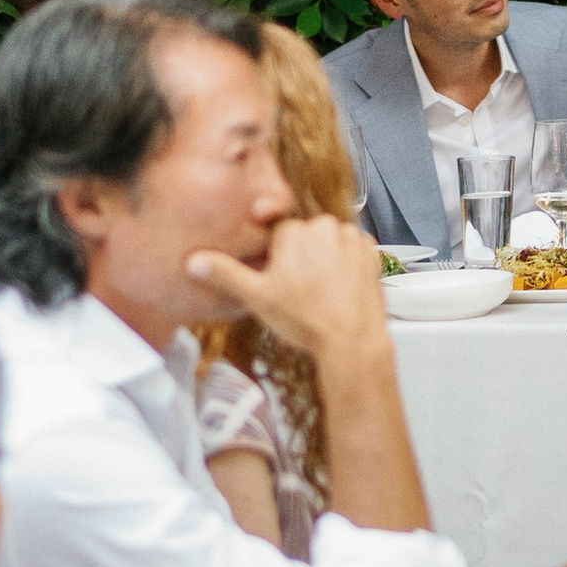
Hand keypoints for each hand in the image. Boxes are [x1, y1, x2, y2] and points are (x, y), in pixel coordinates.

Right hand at [187, 214, 390, 365]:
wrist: (351, 339)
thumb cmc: (306, 320)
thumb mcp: (257, 297)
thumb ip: (226, 273)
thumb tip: (194, 262)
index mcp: (295, 232)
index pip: (279, 234)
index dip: (278, 259)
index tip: (282, 279)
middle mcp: (325, 227)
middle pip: (306, 236)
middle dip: (303, 257)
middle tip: (301, 289)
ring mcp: (352, 238)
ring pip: (330, 242)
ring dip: (326, 259)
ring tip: (322, 292)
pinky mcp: (372, 251)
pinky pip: (353, 251)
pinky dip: (347, 265)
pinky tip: (340, 288)